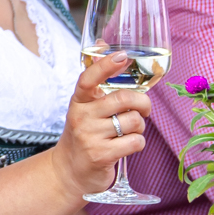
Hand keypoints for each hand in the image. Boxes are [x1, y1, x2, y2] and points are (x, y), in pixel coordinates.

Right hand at [51, 52, 151, 199]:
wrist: (69, 172)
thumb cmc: (84, 135)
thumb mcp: (85, 107)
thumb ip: (97, 80)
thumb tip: (103, 42)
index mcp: (79, 101)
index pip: (89, 78)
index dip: (106, 65)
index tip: (122, 56)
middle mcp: (82, 116)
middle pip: (123, 99)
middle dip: (143, 103)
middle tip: (144, 109)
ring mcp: (90, 136)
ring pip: (134, 121)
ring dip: (140, 126)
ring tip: (129, 131)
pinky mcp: (101, 155)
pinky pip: (136, 142)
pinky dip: (138, 144)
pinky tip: (126, 146)